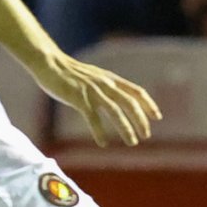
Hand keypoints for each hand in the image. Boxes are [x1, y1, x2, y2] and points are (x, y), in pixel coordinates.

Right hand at [32, 51, 160, 145]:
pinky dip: (99, 131)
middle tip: (146, 136)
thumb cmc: (71, 73)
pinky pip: (92, 117)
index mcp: (111, 79)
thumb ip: (107, 87)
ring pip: (115, 111)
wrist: (50, 63)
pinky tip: (103, 143)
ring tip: (132, 142)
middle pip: (130, 102)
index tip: (157, 117)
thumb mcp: (95, 77)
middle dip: (140, 120)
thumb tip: (119, 99)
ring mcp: (92, 91)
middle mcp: (105, 84)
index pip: (136, 91)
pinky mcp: (78, 98)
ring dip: (126, 128)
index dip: (148, 104)